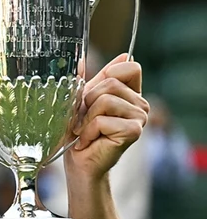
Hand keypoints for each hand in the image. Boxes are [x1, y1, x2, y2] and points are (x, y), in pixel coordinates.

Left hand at [65, 54, 147, 181]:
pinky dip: (89, 130)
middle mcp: (140, 103)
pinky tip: (90, 140)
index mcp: (130, 92)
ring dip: (87, 118)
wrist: (78, 160)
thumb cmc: (79, 130)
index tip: (93, 92)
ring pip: (106, 100)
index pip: (130, 67)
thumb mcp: (80, 100)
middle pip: (111, 83)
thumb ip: (84, 79)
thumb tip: (80, 58)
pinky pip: (103, 120)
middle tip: (84, 119)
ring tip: (86, 130)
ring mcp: (140, 117)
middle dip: (88, 101)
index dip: (110, 73)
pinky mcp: (134, 131)